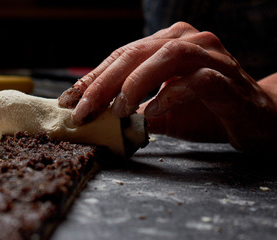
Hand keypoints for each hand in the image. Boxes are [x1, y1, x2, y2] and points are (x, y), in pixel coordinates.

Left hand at [58, 22, 276, 153]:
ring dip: (135, 84)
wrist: (254, 119)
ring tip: (116, 110)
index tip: (69, 101)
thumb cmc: (205, 111)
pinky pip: (197, 80)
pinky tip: (151, 113)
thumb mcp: (161, 111)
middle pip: (136, 53)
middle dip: (104, 82)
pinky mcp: (228, 78)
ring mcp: (210, 56)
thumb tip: (97, 118)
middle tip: (81, 109)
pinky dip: (170, 95)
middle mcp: (188, 41)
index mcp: (167, 43)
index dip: (93, 79)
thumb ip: (134, 110)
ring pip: (166, 56)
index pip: (122, 56)